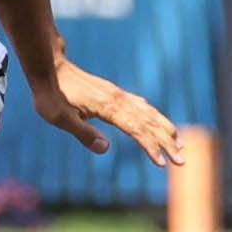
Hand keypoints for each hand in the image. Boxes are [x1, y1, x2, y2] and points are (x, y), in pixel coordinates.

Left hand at [54, 58, 184, 166]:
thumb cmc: (51, 96)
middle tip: (182, 161)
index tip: (163, 163)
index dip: (150, 147)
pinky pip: (140, 106)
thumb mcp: (60, 118)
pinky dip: (154, 117)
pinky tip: (158, 122)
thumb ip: (82, 133)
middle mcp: (119, 99)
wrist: (49, 68)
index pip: (137, 130)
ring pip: (148, 113)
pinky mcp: (113, 93)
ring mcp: (117, 95)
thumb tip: (105, 148)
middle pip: (150, 122)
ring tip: (180, 144)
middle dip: (167, 142)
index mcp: (109, 106)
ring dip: (165, 129)